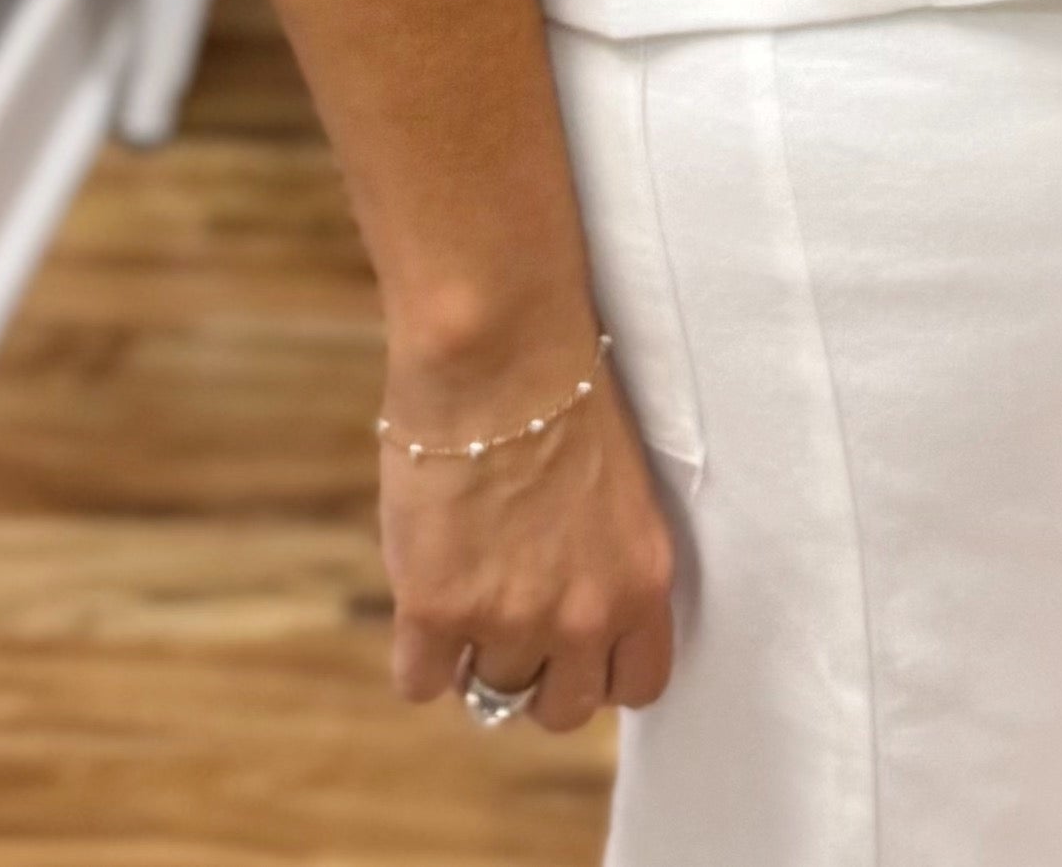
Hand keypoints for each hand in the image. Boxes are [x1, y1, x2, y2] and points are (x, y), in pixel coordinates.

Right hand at [376, 332, 677, 732]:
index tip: (572, 640)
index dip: (599, 667)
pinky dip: (419, 653)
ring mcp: (512, 619)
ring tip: (463, 590)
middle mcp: (586, 615)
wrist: (498, 351)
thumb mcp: (618, 491)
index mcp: (643, 581)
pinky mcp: (440, 611)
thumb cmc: (559, 392)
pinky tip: (422, 600)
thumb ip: (604, 563)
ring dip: (475, 656)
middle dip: (536, 673)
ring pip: (492, 696)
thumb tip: (569, 613)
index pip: (639, 685)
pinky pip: (422, 682)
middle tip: (509, 621)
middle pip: (562, 709)